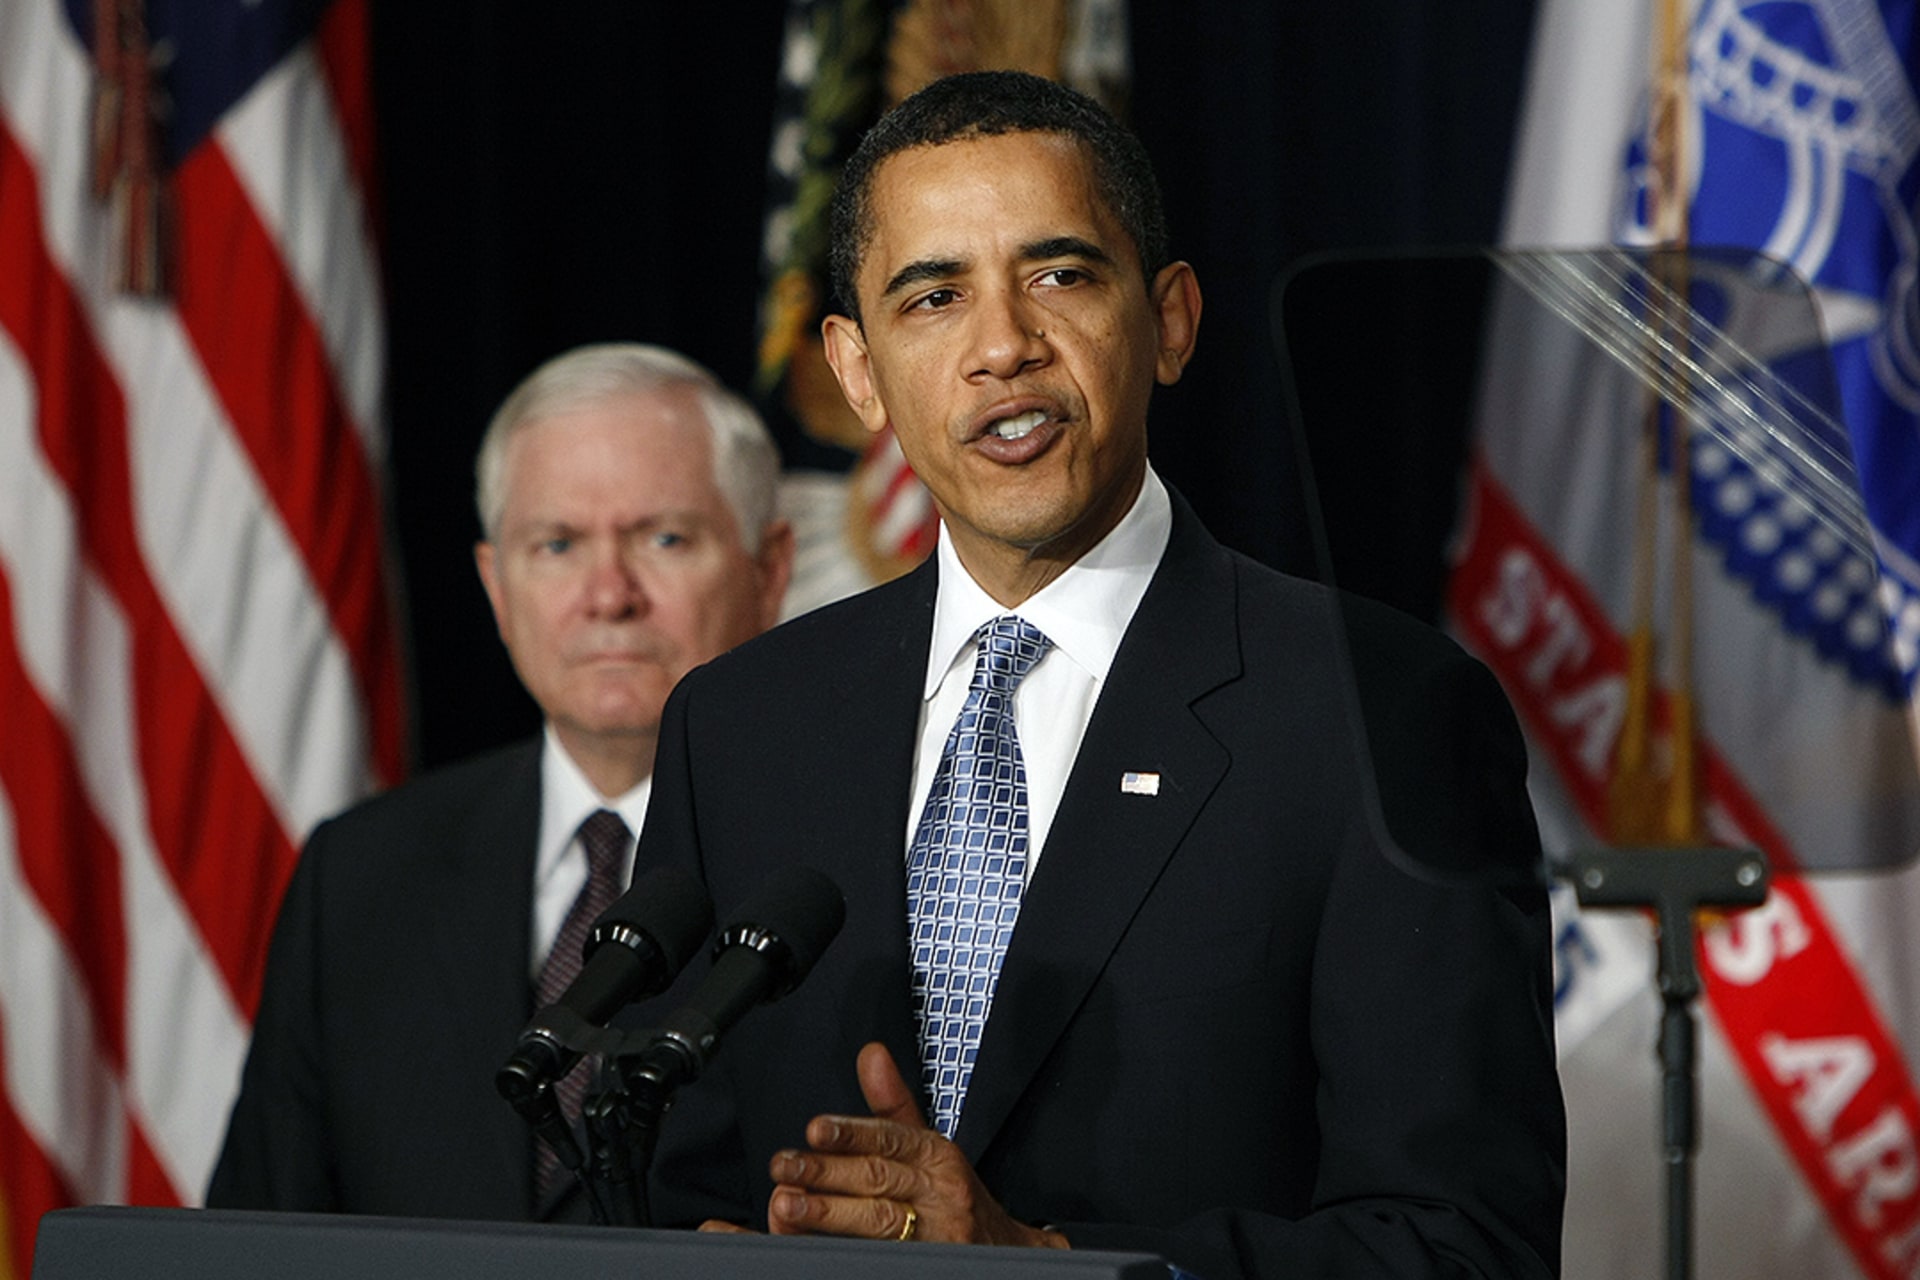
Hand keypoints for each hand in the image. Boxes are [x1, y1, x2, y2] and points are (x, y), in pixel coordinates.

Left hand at [764, 1042, 1067, 1248]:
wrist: (1006, 1254)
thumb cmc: (954, 1199)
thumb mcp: (929, 1147)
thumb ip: (893, 1104)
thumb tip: (871, 1053)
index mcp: (937, 1157)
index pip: (891, 1138)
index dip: (851, 1134)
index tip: (814, 1130)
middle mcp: (940, 1194)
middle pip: (879, 1179)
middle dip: (826, 1174)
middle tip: (783, 1168)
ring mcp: (937, 1236)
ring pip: (879, 1222)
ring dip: (829, 1215)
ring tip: (785, 1207)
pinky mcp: (929, 1264)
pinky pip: (883, 1256)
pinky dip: (848, 1251)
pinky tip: (814, 1248)